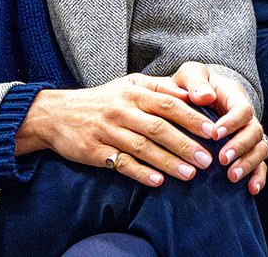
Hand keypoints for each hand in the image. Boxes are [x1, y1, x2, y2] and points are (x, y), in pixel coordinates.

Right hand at [15, 74, 219, 187]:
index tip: (212, 131)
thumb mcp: (126, 85)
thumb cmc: (100, 99)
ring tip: (191, 174)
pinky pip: (121, 163)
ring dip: (169, 161)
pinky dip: (141, 173)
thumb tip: (190, 95)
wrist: (55, 113)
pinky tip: (158, 181)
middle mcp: (120, 109)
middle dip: (185, 144)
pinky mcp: (94, 150)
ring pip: (143, 147)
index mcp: (131, 92)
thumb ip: (157, 88)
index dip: (191, 117)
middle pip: (158, 127)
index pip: (167, 103)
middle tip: (207, 160)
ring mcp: (107, 130)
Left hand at [170, 61, 267, 193]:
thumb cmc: (192, 83)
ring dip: (248, 164)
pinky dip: (258, 176)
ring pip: (260, 149)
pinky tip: (250, 189)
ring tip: (231, 176)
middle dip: (240, 146)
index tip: (215, 134)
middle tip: (222, 159)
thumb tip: (204, 96)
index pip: (243, 109)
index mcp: (234, 95)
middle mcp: (245, 116)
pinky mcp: (245, 149)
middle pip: (255, 132)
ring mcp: (247, 133)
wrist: (195, 93)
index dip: (232, 122)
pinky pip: (260, 164)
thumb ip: (195, 81)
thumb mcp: (190, 74)